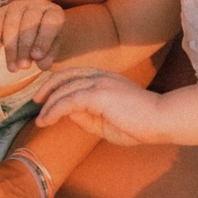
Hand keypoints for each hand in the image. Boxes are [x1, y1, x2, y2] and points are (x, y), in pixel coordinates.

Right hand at [0, 0, 64, 71]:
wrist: (33, 33)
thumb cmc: (46, 42)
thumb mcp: (52, 49)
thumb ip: (49, 55)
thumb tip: (43, 64)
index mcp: (54, 12)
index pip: (51, 21)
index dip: (44, 39)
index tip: (37, 57)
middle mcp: (37, 4)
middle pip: (29, 22)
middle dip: (25, 46)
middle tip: (23, 66)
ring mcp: (18, 5)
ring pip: (11, 23)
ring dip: (10, 47)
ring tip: (12, 67)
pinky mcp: (2, 10)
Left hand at [36, 66, 171, 146]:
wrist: (161, 120)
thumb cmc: (140, 123)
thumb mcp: (107, 122)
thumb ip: (88, 117)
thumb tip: (68, 115)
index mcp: (106, 78)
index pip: (75, 74)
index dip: (58, 83)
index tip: (45, 97)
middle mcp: (101, 76)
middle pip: (65, 76)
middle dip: (47, 88)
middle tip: (36, 102)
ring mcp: (100, 83)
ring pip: (64, 89)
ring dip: (48, 104)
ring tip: (40, 119)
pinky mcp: (99, 94)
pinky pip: (69, 100)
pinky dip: (54, 110)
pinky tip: (47, 120)